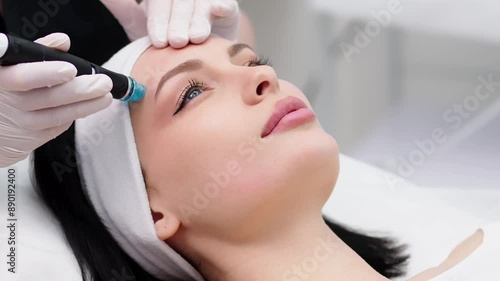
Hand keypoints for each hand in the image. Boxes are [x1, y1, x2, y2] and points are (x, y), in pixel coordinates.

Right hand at [0, 33, 112, 167]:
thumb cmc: (7, 84)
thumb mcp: (14, 64)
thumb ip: (38, 51)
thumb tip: (62, 41)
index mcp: (0, 78)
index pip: (20, 77)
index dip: (45, 74)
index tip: (71, 69)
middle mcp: (6, 102)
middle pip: (45, 98)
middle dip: (78, 90)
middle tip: (103, 83)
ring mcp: (17, 123)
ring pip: (56, 116)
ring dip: (86, 105)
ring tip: (106, 95)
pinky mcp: (28, 139)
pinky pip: (56, 127)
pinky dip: (74, 114)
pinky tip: (90, 105)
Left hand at [101, 0, 239, 47]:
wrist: (200, 51)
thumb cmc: (166, 36)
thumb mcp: (139, 21)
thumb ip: (122, 6)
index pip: (159, 2)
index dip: (158, 18)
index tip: (158, 40)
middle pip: (180, 0)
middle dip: (177, 20)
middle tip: (175, 42)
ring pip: (201, 2)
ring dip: (198, 18)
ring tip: (195, 38)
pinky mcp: (227, 5)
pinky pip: (226, 3)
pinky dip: (222, 5)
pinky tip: (218, 10)